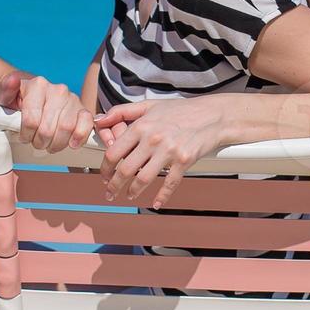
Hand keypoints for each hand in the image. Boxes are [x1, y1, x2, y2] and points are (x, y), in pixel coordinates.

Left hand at [0, 70, 92, 151]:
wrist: (31, 96)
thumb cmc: (16, 100)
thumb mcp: (5, 95)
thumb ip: (6, 89)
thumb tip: (12, 80)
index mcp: (38, 85)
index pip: (32, 120)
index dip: (26, 135)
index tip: (23, 137)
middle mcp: (58, 90)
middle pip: (48, 128)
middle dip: (40, 142)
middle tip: (36, 143)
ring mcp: (72, 99)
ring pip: (66, 128)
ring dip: (56, 143)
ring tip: (49, 145)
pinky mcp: (83, 109)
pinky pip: (87, 123)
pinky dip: (80, 136)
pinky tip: (72, 144)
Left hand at [95, 99, 227, 207]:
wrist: (212, 115)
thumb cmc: (180, 110)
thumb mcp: (149, 106)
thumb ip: (121, 112)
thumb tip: (98, 120)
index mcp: (141, 126)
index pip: (114, 152)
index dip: (105, 168)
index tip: (104, 176)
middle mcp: (153, 140)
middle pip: (125, 169)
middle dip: (114, 185)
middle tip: (110, 193)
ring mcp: (169, 151)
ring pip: (144, 179)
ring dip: (133, 192)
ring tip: (129, 196)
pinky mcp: (184, 161)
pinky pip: (169, 183)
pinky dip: (162, 196)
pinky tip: (156, 204)